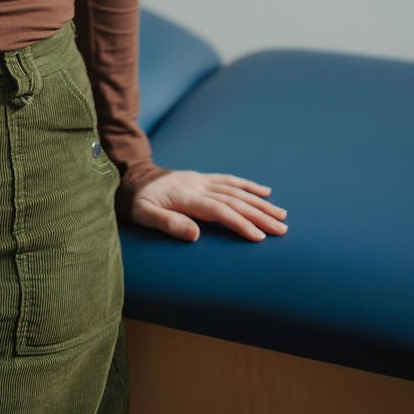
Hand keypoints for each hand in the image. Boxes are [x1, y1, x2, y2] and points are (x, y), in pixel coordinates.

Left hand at [129, 170, 287, 242]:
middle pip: (234, 201)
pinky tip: (265, 191)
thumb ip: (168, 223)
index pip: (220, 211)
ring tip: (281, 215)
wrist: (132, 176)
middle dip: (259, 215)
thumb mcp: (145, 214)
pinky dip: (248, 185)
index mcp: (187, 197)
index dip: (240, 223)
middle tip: (282, 229)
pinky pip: (230, 180)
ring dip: (260, 202)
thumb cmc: (137, 201)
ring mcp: (202, 180)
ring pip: (237, 191)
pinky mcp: (203, 178)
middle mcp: (199, 186)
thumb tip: (195, 235)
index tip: (259, 237)